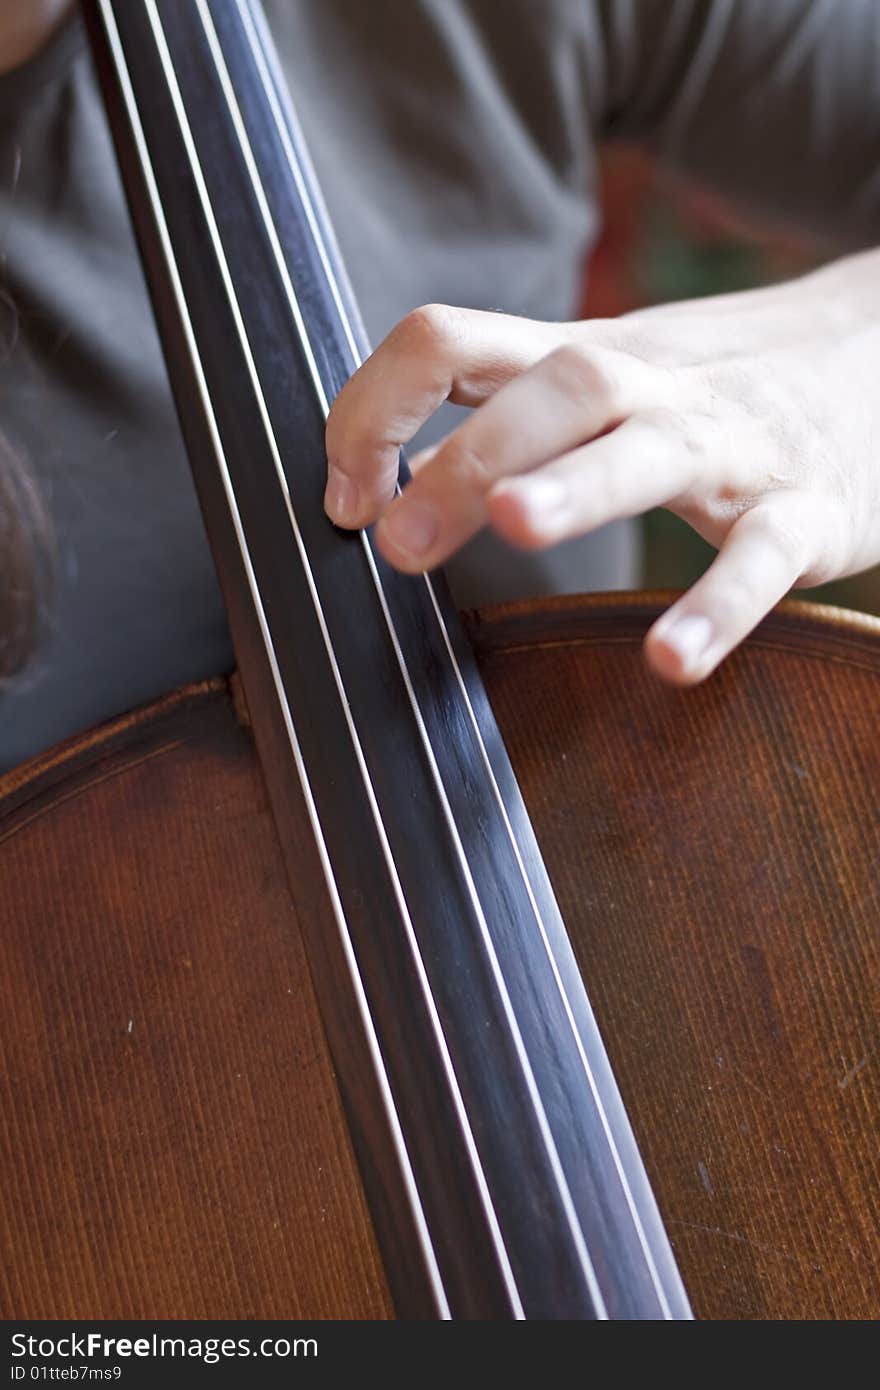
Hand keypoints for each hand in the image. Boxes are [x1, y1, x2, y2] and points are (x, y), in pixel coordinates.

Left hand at [324, 249, 879, 683]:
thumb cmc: (721, 387)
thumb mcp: (608, 376)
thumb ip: (506, 409)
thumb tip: (383, 468)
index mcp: (582, 358)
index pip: (450, 338)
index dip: (376, 407)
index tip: (345, 497)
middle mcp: (650, 388)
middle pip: (549, 390)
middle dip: (462, 459)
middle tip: (397, 546)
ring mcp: (731, 445)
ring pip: (648, 447)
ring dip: (576, 484)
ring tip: (515, 525)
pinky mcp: (806, 511)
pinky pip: (762, 555)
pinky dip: (716, 605)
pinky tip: (668, 661)